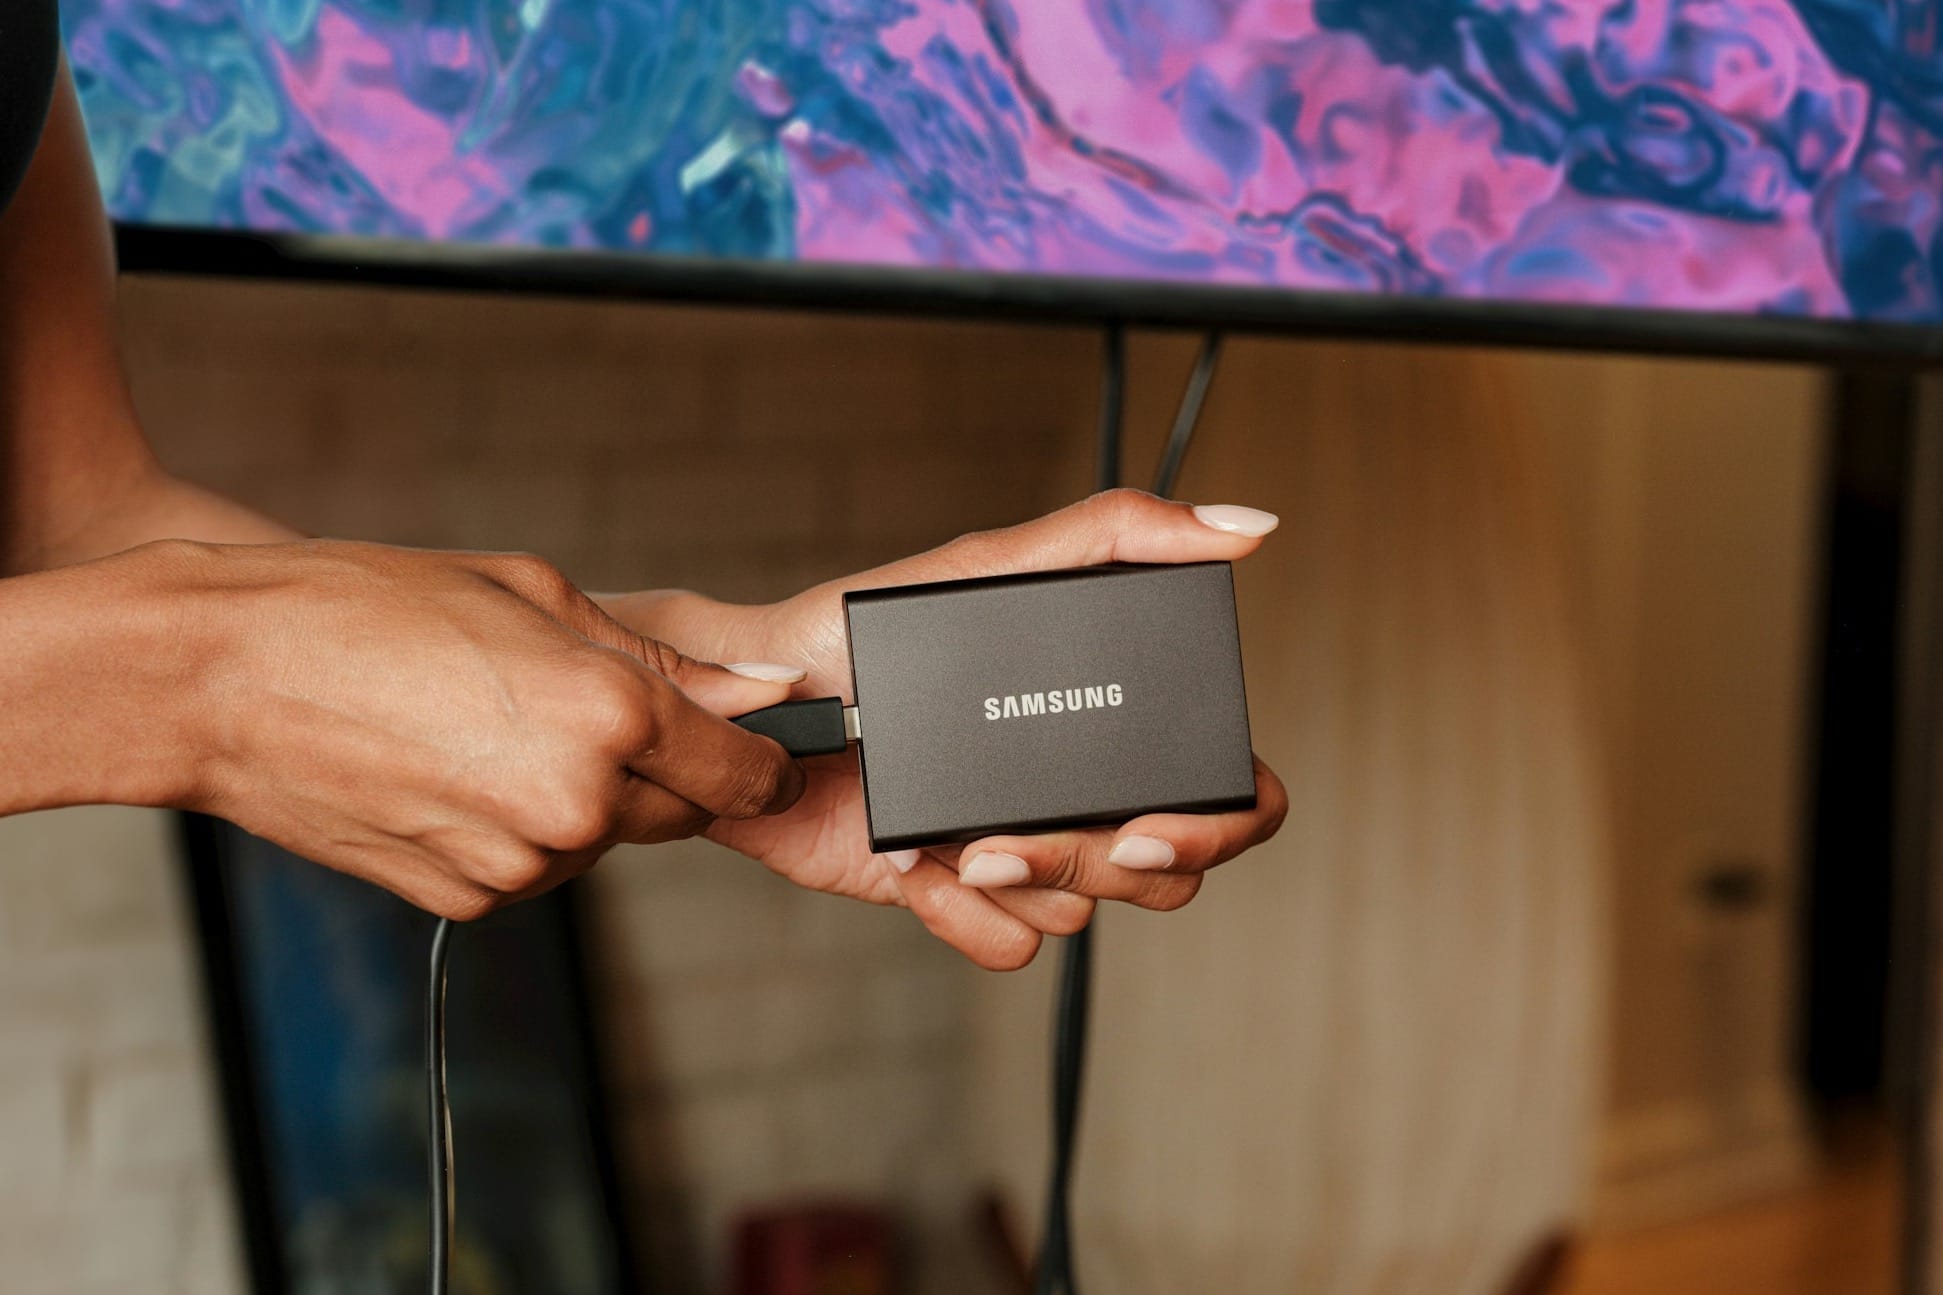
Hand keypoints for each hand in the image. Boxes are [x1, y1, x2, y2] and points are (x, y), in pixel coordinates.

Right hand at [168, 541, 805, 918]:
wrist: (225, 678)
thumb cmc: (369, 611)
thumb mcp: (535, 594)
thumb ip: (660, 658)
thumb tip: (757, 691)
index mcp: (612, 718)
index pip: (746, 774)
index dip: (763, 762)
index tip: (759, 751)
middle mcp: (578, 806)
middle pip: (682, 814)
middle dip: (663, 771)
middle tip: (588, 713)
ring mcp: (521, 865)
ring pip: (604, 841)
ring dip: (584, 798)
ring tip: (495, 729)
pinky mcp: (469, 902)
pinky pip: (536, 869)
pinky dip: (521, 830)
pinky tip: (458, 771)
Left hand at [603, 490, 1289, 968]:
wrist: (744, 714)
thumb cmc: (854, 629)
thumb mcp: (987, 566)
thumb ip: (1114, 535)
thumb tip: (1249, 527)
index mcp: (1106, 716)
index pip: (1231, 792)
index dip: (1217, 827)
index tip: (1142, 823)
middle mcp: (1079, 786)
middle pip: (1168, 870)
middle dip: (1094, 862)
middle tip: (1008, 837)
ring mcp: (1024, 845)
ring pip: (1086, 910)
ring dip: (1016, 878)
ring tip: (946, 837)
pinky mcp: (962, 895)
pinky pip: (1013, 944)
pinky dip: (962, 914)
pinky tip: (914, 860)